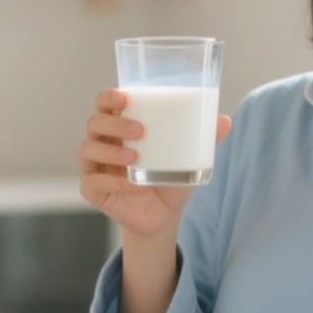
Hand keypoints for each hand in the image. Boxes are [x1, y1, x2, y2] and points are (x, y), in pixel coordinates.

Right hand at [78, 88, 230, 237]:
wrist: (163, 215)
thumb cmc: (168, 178)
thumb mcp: (187, 158)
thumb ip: (203, 139)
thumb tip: (225, 120)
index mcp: (118, 127)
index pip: (105, 104)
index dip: (109, 97)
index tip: (125, 98)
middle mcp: (101, 142)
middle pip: (94, 123)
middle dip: (114, 124)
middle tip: (140, 130)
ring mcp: (93, 166)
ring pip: (87, 149)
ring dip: (111, 152)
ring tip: (135, 157)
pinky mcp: (92, 190)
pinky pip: (94, 183)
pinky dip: (115, 183)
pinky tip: (135, 185)